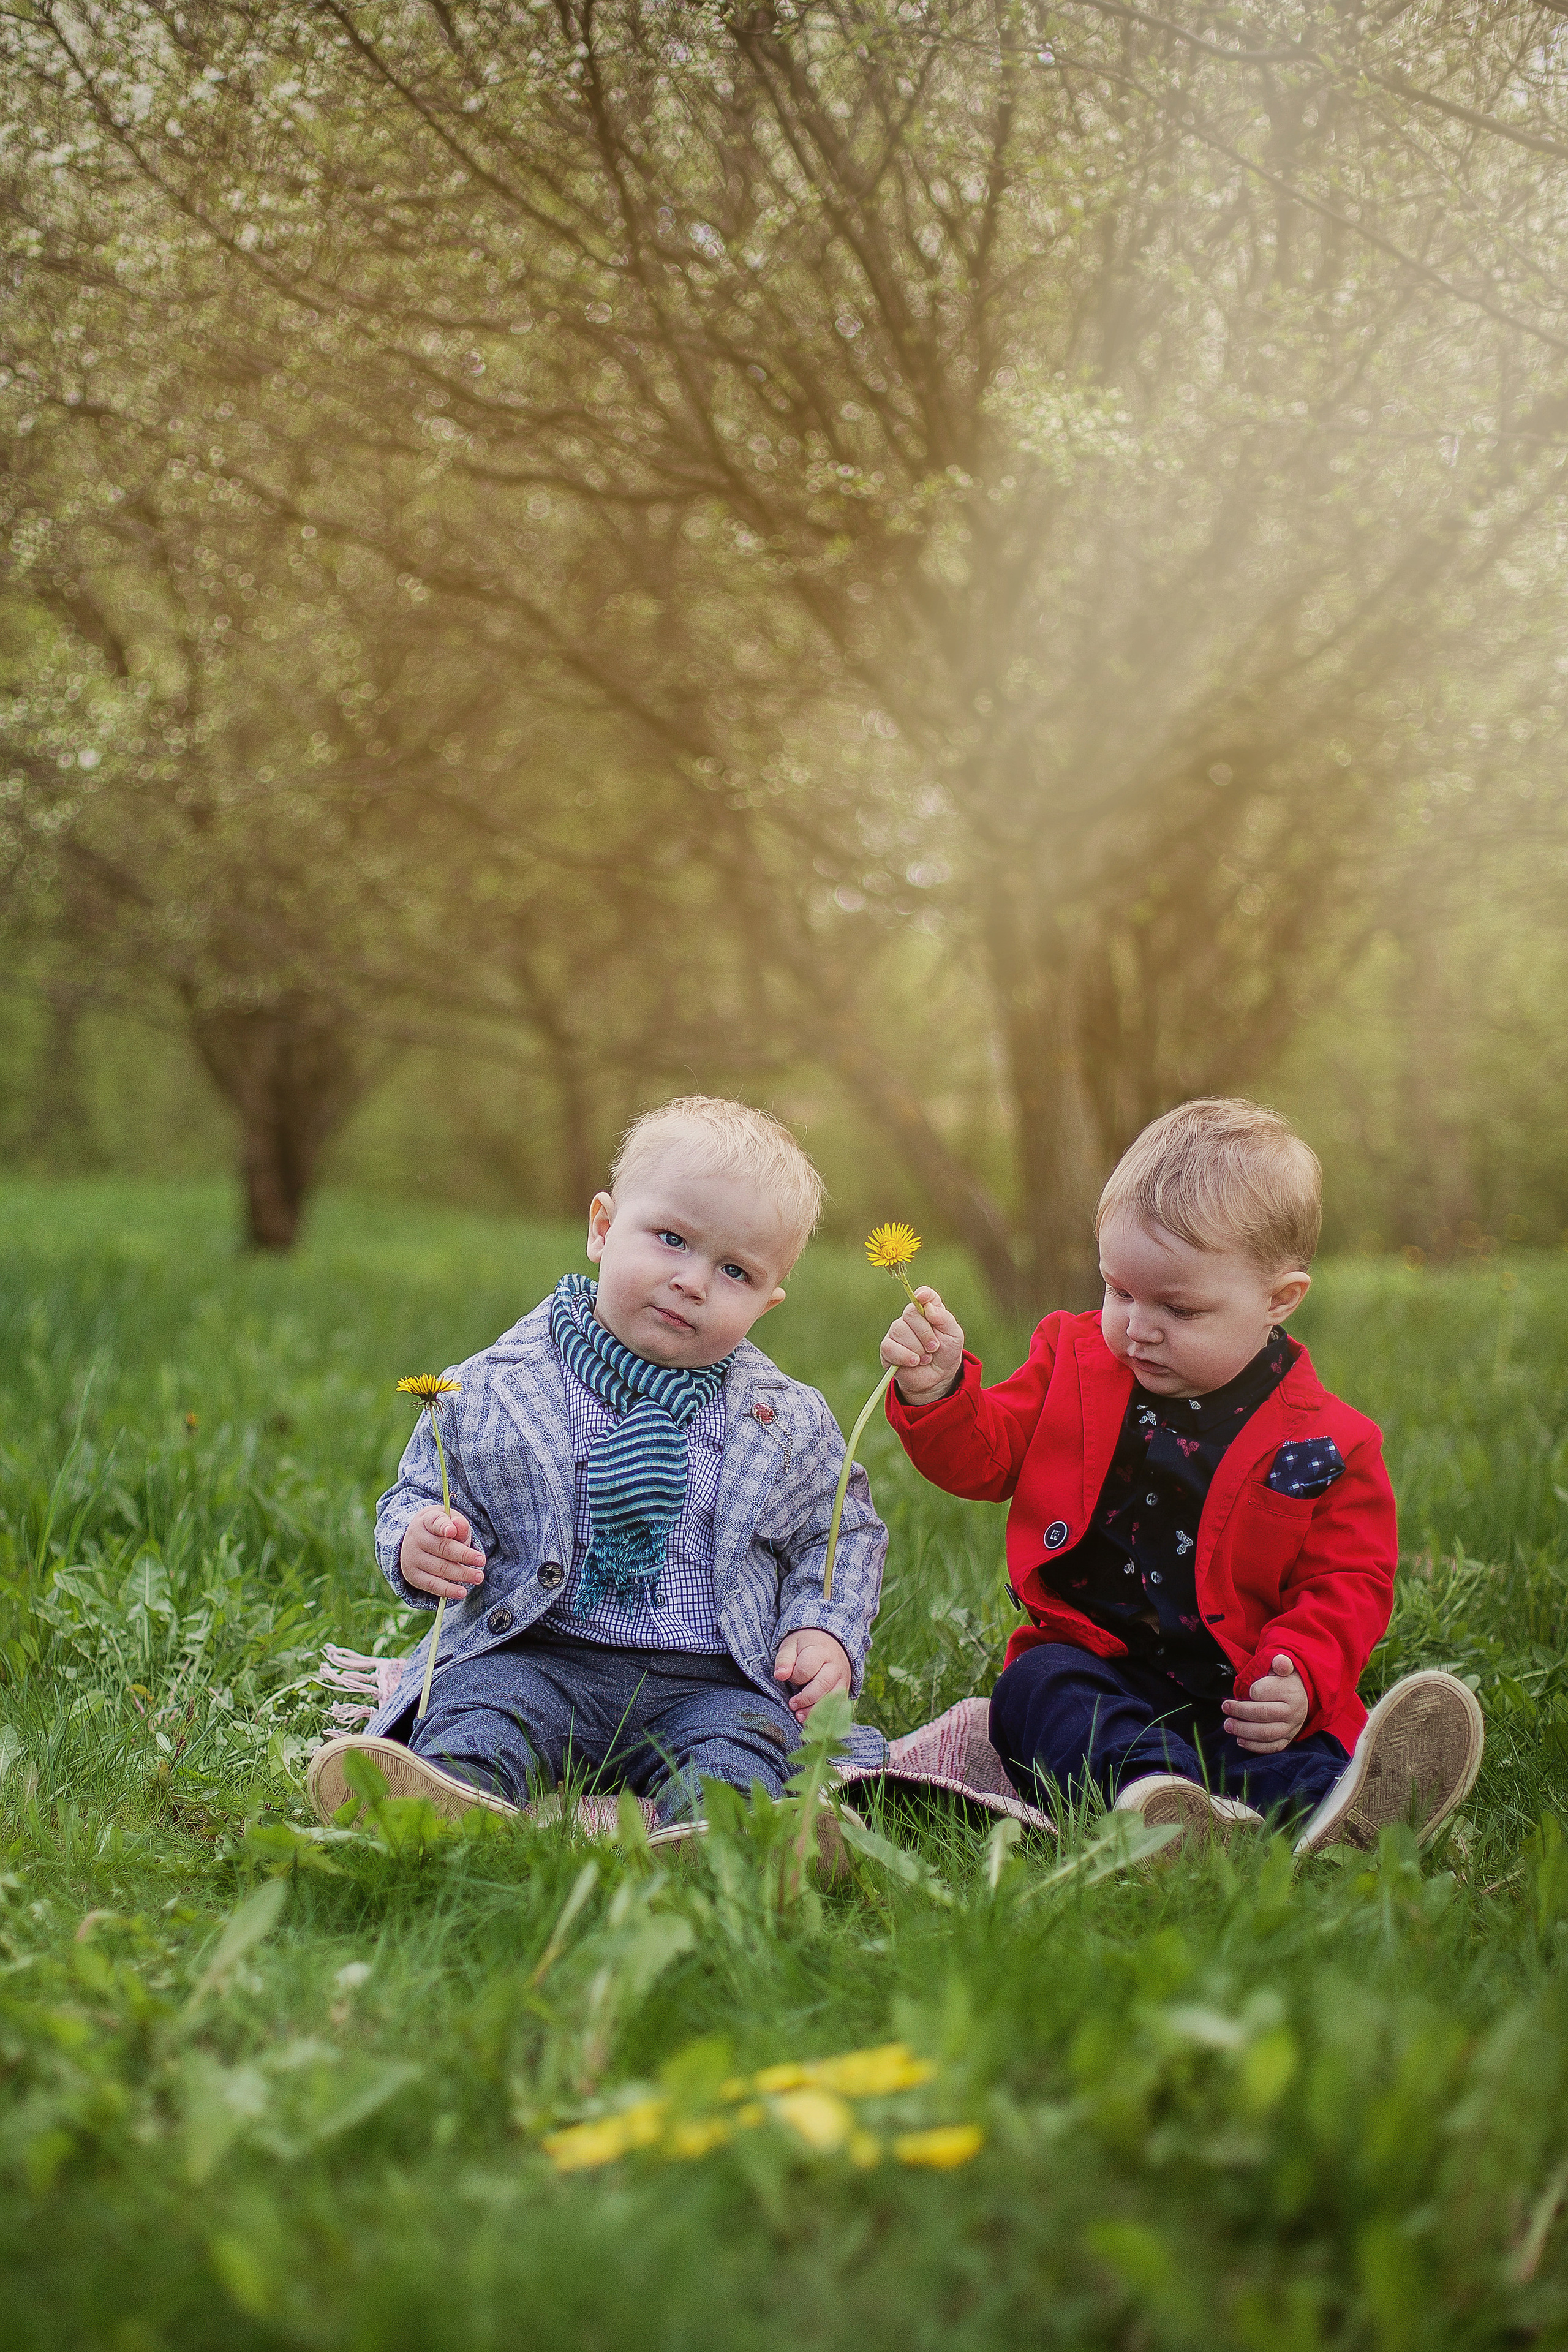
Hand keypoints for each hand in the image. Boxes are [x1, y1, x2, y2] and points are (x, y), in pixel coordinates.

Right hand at [400, 1506, 486, 1601]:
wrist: (418, 1541)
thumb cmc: (441, 1530)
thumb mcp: (450, 1522)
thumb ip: (458, 1525)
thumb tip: (459, 1525)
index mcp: (426, 1520)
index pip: (435, 1522)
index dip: (443, 1526)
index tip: (452, 1531)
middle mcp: (416, 1538)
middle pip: (442, 1547)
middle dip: (464, 1555)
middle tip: (482, 1561)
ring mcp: (412, 1558)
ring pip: (439, 1568)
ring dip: (461, 1574)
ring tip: (478, 1577)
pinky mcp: (413, 1575)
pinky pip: (432, 1585)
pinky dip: (448, 1590)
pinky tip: (462, 1592)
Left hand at [773, 1628, 852, 1722]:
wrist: (829, 1641)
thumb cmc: (806, 1645)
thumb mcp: (791, 1645)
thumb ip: (784, 1660)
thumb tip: (780, 1675)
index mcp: (819, 1651)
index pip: (806, 1669)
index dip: (795, 1677)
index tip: (789, 1678)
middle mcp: (834, 1665)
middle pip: (822, 1685)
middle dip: (806, 1699)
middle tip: (792, 1704)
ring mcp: (842, 1678)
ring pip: (833, 1698)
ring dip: (816, 1710)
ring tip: (801, 1717)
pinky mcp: (845, 1689)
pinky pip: (840, 1705)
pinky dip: (828, 1714)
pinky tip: (815, 1720)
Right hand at [880, 1286, 965, 1404]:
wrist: (938, 1378)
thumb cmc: (946, 1353)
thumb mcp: (954, 1335)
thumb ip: (944, 1318)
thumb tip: (927, 1307)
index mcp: (929, 1310)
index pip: (925, 1295)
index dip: (923, 1295)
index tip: (923, 1297)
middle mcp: (910, 1318)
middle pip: (911, 1313)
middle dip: (925, 1333)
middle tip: (934, 1347)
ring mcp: (896, 1332)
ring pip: (900, 1330)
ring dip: (917, 1348)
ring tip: (926, 1358)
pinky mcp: (887, 1348)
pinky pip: (890, 1347)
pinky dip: (905, 1356)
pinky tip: (914, 1362)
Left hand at [1222, 1654, 1307, 1752]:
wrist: (1303, 1695)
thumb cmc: (1285, 1680)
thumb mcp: (1284, 1667)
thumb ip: (1280, 1662)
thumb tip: (1280, 1662)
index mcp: (1291, 1692)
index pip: (1262, 1693)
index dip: (1250, 1691)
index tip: (1245, 1690)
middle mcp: (1293, 1711)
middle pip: (1262, 1714)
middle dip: (1240, 1711)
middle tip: (1225, 1707)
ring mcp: (1292, 1727)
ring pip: (1266, 1733)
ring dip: (1243, 1730)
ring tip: (1228, 1725)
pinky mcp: (1288, 1739)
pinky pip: (1272, 1747)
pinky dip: (1254, 1746)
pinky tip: (1240, 1740)